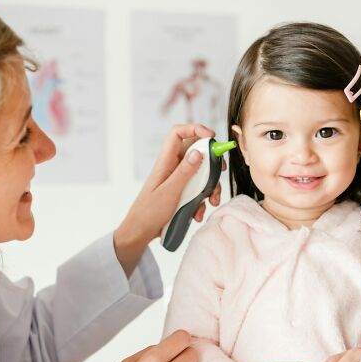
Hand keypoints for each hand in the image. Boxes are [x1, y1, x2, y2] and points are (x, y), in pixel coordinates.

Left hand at [114, 124, 221, 275]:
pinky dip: (202, 200)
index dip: (195, 129)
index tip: (212, 137)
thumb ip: (185, 172)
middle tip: (220, 172)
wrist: (140, 232)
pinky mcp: (181, 192)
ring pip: (200, 173)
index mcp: (165, 162)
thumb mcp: (169, 192)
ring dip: (209, 186)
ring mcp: (177, 179)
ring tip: (212, 201)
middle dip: (211, 163)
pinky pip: (197, 189)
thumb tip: (199, 152)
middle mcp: (172, 167)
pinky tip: (198, 213)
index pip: (178, 133)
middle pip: (196, 152)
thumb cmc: (149, 212)